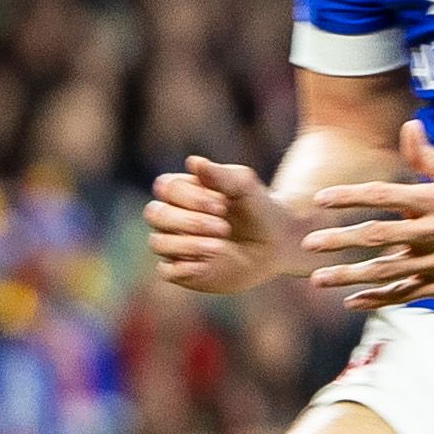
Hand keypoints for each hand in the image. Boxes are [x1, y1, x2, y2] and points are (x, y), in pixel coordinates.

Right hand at [146, 156, 306, 295]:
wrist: (278, 242)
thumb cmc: (259, 209)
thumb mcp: (245, 187)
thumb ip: (221, 175)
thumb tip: (194, 162)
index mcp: (182, 191)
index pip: (166, 188)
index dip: (190, 197)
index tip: (222, 205)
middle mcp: (172, 217)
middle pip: (155, 214)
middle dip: (189, 221)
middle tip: (223, 227)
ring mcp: (175, 244)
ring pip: (158, 243)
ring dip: (187, 244)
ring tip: (219, 246)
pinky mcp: (183, 270)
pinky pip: (166, 271)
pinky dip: (182, 268)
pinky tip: (204, 265)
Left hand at [305, 121, 433, 311]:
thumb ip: (428, 155)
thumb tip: (409, 125)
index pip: (385, 195)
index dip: (350, 195)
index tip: (320, 199)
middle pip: (379, 236)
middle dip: (340, 240)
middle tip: (309, 244)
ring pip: (388, 271)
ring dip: (350, 275)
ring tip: (318, 278)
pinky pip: (407, 294)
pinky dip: (378, 298)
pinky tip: (352, 300)